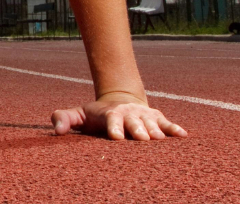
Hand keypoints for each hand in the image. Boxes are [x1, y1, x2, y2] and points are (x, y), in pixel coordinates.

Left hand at [52, 93, 186, 140]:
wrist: (120, 100)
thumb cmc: (97, 114)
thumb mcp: (79, 114)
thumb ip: (65, 118)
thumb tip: (56, 130)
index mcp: (110, 114)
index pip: (111, 120)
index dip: (114, 127)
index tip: (115, 137)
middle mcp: (129, 114)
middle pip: (134, 122)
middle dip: (138, 130)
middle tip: (143, 139)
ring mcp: (144, 115)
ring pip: (151, 123)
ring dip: (157, 130)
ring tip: (161, 138)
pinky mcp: (157, 118)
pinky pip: (167, 123)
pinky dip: (174, 129)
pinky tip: (183, 136)